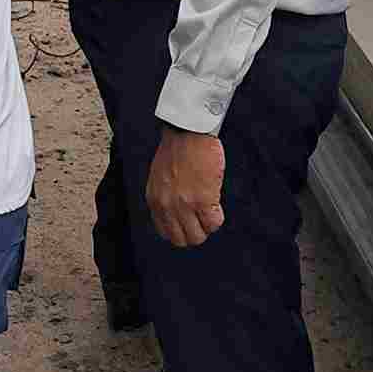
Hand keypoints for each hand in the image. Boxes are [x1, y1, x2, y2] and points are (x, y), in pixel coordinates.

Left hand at [145, 128, 226, 247]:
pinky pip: (213, 223)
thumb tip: (176, 215)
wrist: (188, 132)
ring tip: (209, 209)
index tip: (189, 220)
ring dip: (206, 226)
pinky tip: (216, 202)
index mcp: (155, 200)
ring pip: (198, 236)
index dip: (180, 229)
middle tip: (202, 217)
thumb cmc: (176, 149)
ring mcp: (184, 205)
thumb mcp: (159, 178)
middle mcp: (167, 206)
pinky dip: (217, 217)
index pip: (165, 232)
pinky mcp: (203, 200)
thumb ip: (164, 198)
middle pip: (182, 239)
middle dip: (194, 231)